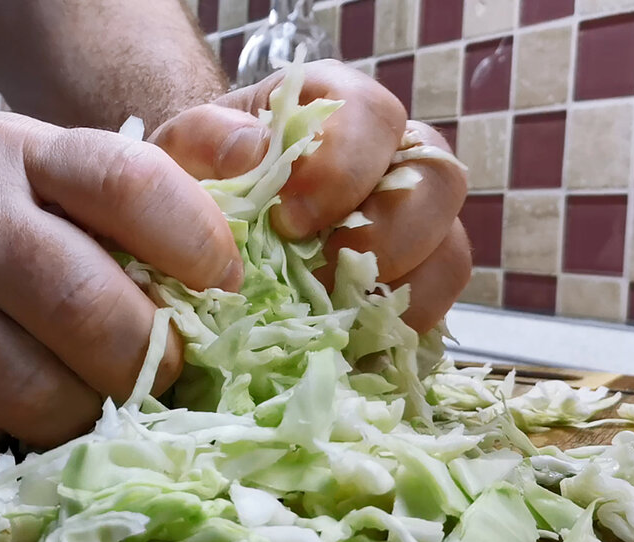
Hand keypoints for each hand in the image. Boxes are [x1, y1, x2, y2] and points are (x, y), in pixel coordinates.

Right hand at [0, 114, 241, 455]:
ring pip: (33, 392)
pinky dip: (2, 429)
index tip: (224, 285)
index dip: (196, 243)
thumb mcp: (26, 155)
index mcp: (16, 152)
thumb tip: (255, 161)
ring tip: (86, 394)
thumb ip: (131, 176)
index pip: (127, 185)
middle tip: (162, 371)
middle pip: (88, 311)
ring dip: (82, 413)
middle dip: (147, 362)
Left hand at [150, 60, 470, 331]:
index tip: (290, 219)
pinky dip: (401, 329)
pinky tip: (350, 341)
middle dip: (388, 235)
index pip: (376, 117)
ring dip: (403, 289)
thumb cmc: (199, 181)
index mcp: (339, 108)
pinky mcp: (410, 286)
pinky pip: (436, 308)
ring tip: (338, 313)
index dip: (345, 167)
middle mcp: (392, 160)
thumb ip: (207, 136)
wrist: (199, 232)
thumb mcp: (183, 151)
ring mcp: (412, 226)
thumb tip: (253, 151)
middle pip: (439, 182)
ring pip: (451, 250)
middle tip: (324, 275)